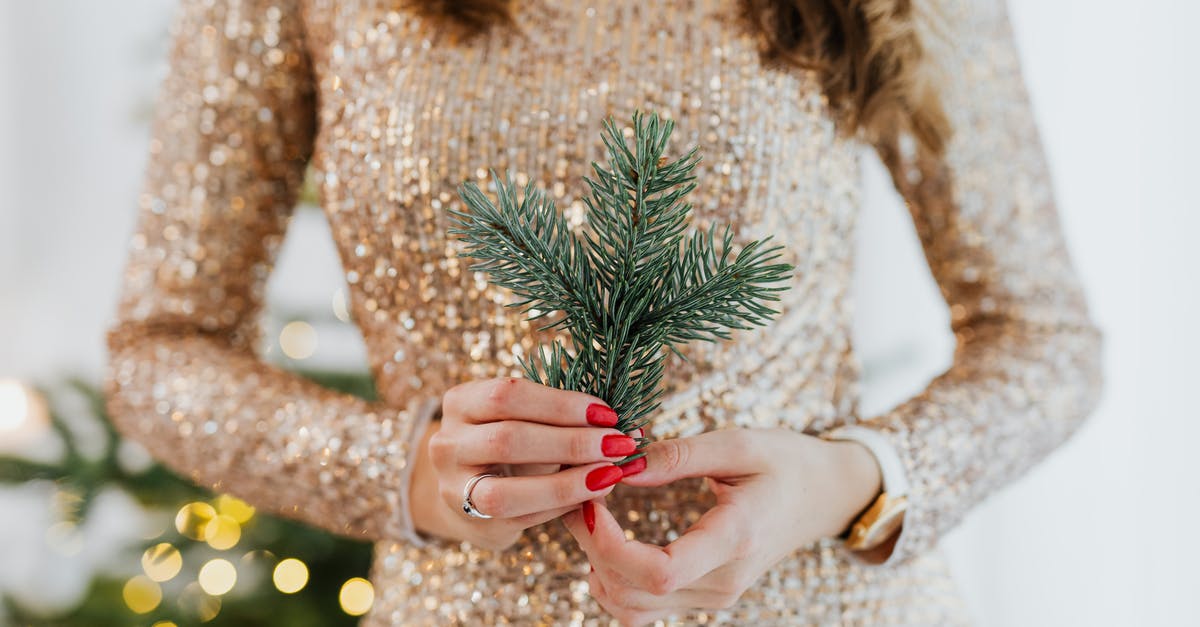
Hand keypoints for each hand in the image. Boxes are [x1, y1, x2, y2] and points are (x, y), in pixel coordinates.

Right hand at [408, 377, 643, 550]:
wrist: (470, 485)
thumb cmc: (512, 440)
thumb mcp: (526, 416)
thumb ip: (567, 417)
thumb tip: (633, 427)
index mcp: (460, 402)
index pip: (508, 394)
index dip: (561, 404)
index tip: (607, 412)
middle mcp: (445, 444)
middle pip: (508, 440)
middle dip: (571, 442)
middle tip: (618, 443)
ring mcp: (452, 488)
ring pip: (505, 492)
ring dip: (567, 483)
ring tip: (611, 473)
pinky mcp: (473, 524)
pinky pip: (521, 518)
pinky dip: (561, 505)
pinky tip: (593, 493)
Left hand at [561, 427, 881, 625]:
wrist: (825, 496)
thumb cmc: (786, 462)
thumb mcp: (739, 442)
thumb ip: (678, 455)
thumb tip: (621, 464)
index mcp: (737, 537)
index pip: (661, 571)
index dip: (610, 546)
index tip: (591, 502)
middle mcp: (726, 580)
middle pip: (635, 593)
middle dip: (591, 548)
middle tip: (578, 494)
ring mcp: (716, 596)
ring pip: (631, 608)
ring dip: (597, 567)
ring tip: (589, 514)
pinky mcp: (706, 597)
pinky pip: (644, 608)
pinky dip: (614, 581)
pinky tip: (608, 542)